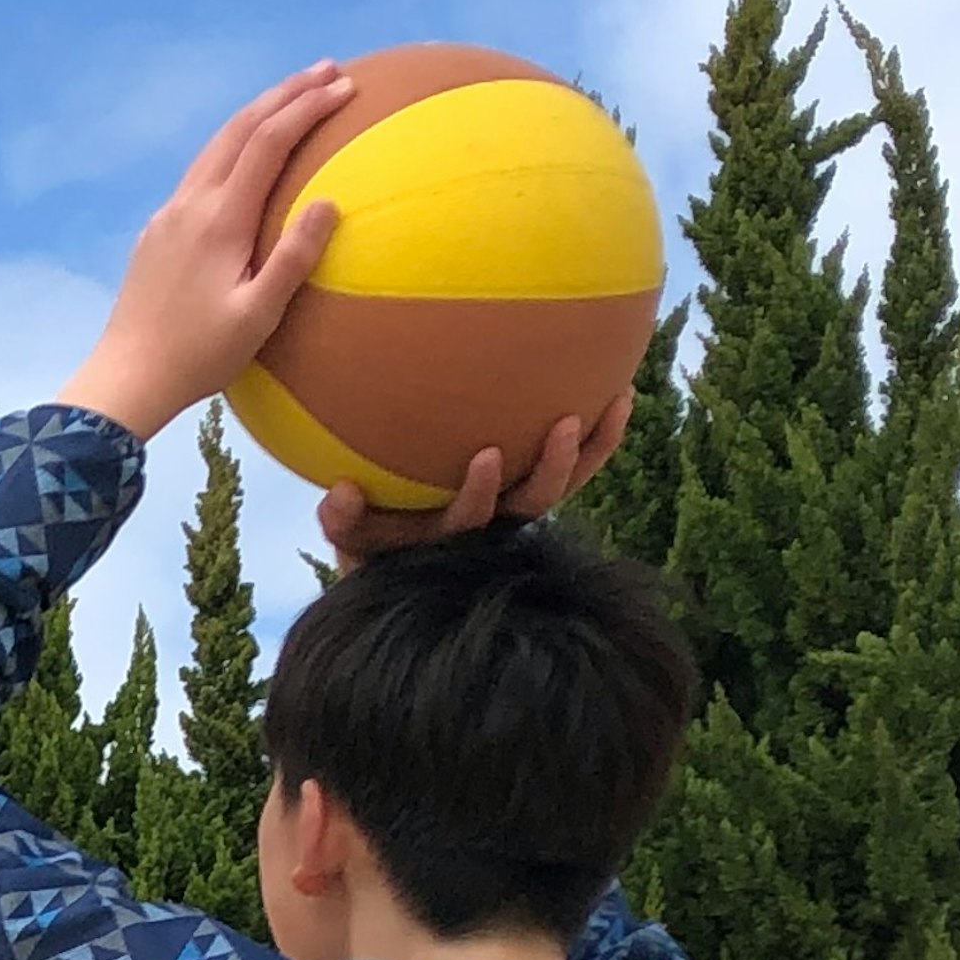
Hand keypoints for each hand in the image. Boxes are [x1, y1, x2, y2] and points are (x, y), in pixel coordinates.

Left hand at [56, 67, 352, 444]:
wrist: (126, 377)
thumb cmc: (198, 357)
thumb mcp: (257, 317)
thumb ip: (293, 258)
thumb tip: (328, 201)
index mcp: (220, 220)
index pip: (269, 142)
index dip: (308, 108)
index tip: (345, 88)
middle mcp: (190, 205)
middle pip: (240, 128)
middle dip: (286, 92)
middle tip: (329, 70)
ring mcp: (169, 215)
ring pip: (216, 145)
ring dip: (257, 114)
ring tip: (293, 97)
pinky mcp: (157, 232)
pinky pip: (200, 171)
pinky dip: (233, 146)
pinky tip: (247, 156)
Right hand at [313, 391, 630, 568]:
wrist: (406, 568)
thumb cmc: (371, 543)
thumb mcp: (350, 538)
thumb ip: (342, 521)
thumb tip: (338, 492)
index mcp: (450, 538)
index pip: (471, 520)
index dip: (482, 492)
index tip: (487, 455)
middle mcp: (492, 529)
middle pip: (532, 506)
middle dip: (550, 468)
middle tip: (564, 424)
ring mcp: (517, 510)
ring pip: (562, 486)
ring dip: (591, 448)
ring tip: (617, 400)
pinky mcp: (535, 491)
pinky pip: (577, 465)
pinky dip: (601, 435)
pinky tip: (621, 391)